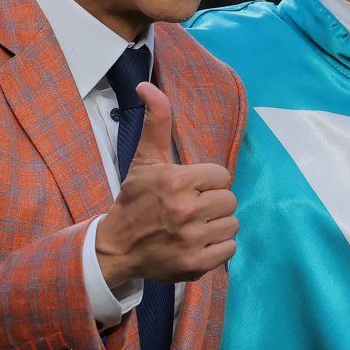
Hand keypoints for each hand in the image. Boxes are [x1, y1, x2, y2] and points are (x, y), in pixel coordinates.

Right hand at [94, 82, 237, 285]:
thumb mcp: (145, 160)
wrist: (117, 247)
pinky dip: (217, 247)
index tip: (188, 189)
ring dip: (217, 225)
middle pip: (230, 200)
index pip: (222, 176)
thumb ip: (156, 122)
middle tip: (191, 209)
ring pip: (232, 224)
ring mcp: (191, 239)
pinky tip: (197, 243)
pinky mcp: (196, 264)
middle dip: (213, 203)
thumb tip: (147, 86)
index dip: (207, 182)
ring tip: (194, 226)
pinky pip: (230, 249)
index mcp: (176, 181)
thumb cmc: (135, 200)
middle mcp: (185, 210)